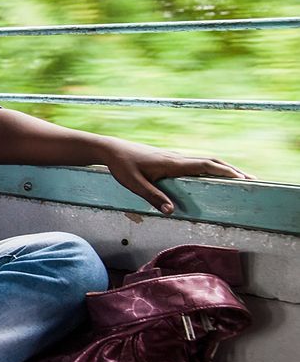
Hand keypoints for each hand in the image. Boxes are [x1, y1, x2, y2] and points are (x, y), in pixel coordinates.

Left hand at [99, 139, 251, 213]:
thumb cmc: (122, 166)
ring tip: (239, 178)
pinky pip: (196, 163)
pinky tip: (213, 175)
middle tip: (251, 180)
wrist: (111, 150)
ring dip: (223, 168)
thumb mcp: (134, 184)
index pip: (205, 165)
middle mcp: (177, 158)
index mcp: (172, 163)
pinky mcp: (169, 159)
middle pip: (211, 161)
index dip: (225, 172)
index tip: (242, 178)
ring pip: (205, 161)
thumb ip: (153, 197)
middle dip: (232, 170)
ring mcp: (174, 157)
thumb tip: (171, 211)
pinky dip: (210, 168)